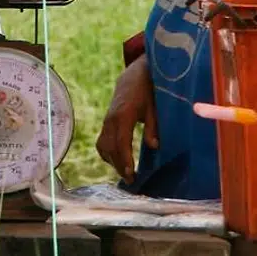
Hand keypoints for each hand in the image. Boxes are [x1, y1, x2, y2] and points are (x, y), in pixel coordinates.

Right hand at [96, 54, 158, 182]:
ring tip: (125, 172)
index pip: (121, 142)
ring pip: (103, 145)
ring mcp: (107, 120)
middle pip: (110, 148)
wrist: (135, 76)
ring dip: (112, 161)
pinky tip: (117, 160)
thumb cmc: (148, 92)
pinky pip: (102, 140)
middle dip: (118, 165)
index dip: (125, 160)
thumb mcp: (155, 108)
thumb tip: (154, 146)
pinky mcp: (106, 121)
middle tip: (130, 181)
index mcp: (123, 115)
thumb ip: (154, 127)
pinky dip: (107, 153)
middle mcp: (111, 119)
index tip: (131, 175)